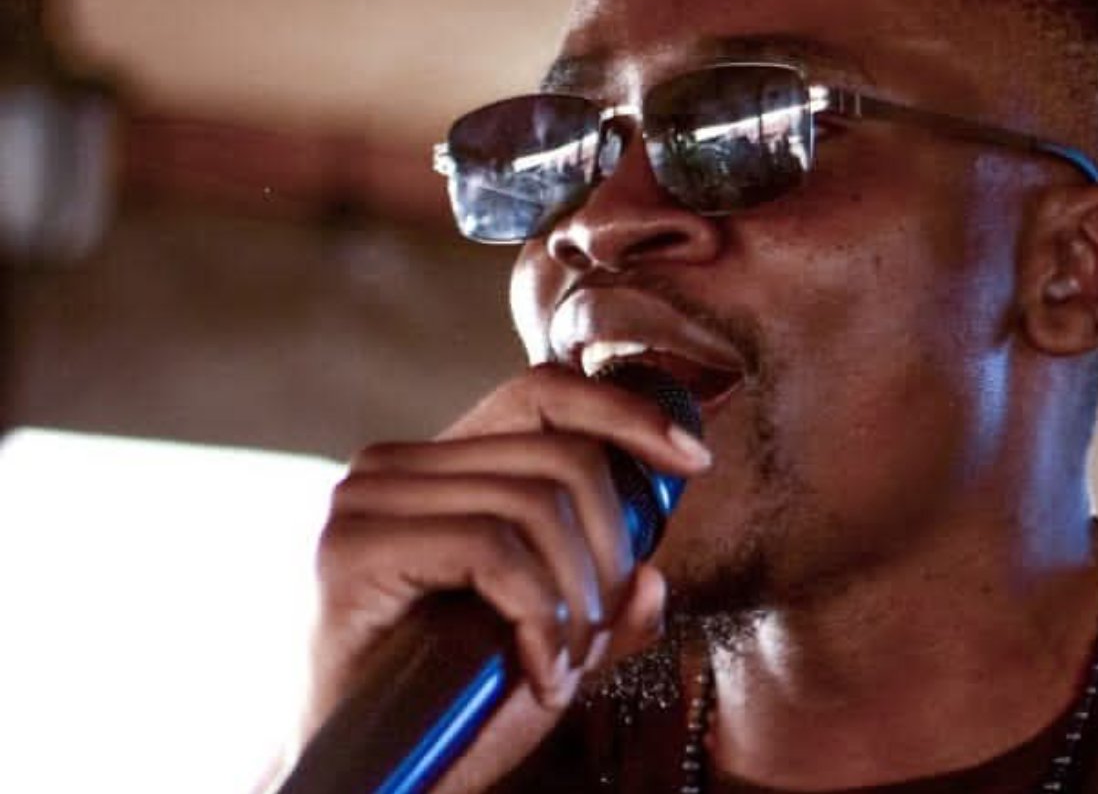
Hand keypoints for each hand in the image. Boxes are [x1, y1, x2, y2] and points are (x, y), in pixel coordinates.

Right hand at [302, 364, 711, 792]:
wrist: (373, 776)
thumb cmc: (456, 709)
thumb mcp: (555, 648)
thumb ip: (605, 608)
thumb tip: (652, 578)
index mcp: (441, 467)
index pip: (544, 393)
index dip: (627, 413)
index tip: (693, 460)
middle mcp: (395, 467)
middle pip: (560, 456)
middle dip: (611, 549)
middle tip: (597, 635)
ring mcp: (367, 502)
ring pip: (534, 504)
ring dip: (577, 601)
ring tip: (565, 666)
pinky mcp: (353, 550)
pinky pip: (492, 551)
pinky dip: (539, 619)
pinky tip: (541, 676)